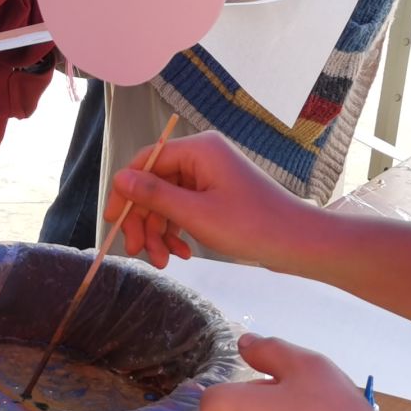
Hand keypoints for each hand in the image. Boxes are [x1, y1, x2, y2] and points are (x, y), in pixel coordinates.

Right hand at [106, 131, 307, 268]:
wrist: (297, 243)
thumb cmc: (250, 225)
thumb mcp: (195, 213)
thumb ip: (154, 195)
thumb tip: (120, 179)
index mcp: (198, 149)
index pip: (145, 162)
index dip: (125, 193)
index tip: (113, 223)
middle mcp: (203, 156)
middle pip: (155, 184)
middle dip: (145, 220)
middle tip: (138, 252)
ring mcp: (211, 176)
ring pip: (168, 200)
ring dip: (160, 231)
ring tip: (162, 262)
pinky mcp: (217, 195)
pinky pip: (185, 208)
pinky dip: (178, 230)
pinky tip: (180, 254)